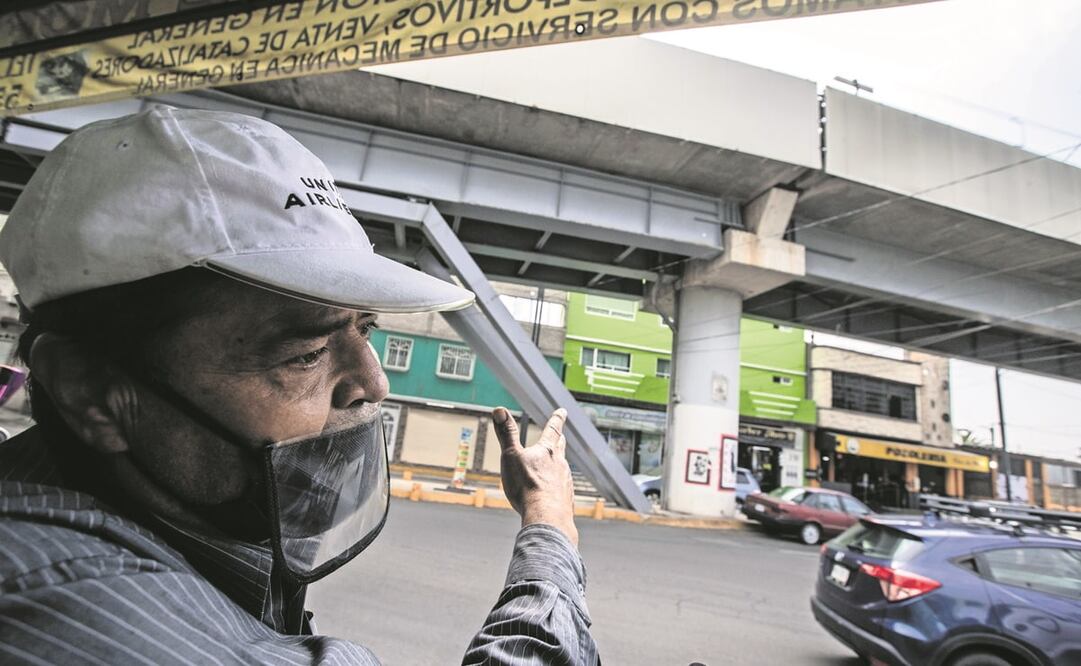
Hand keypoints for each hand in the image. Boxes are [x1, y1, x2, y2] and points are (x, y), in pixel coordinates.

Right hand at [493, 406, 577, 547]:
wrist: (547, 517)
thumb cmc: (527, 487)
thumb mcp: (511, 456)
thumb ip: (506, 434)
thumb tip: (499, 410)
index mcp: (546, 452)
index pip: (553, 429)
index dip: (557, 418)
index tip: (562, 410)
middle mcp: (560, 464)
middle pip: (560, 448)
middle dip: (559, 440)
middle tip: (561, 434)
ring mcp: (565, 482)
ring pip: (563, 468)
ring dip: (558, 463)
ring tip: (555, 464)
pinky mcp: (566, 498)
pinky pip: (563, 488)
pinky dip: (558, 485)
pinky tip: (554, 491)